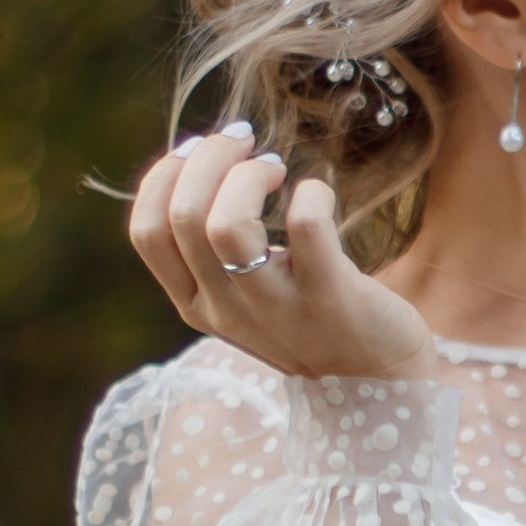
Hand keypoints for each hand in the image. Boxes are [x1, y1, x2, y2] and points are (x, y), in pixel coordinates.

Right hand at [129, 125, 440, 382]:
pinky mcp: (331, 298)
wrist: (378, 381)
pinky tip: (319, 194)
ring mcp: (277, 309)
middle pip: (184, 218)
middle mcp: (226, 311)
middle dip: (209, 159)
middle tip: (245, 143)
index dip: (165, 176)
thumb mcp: (244, 292)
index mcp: (195, 304)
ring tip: (276, 169)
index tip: (199, 148)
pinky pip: (305, 227)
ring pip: (226, 226)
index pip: (147, 232)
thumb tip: (198, 159)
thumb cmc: (308, 318)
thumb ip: (214, 246)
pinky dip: (311, 193)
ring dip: (248, 176)